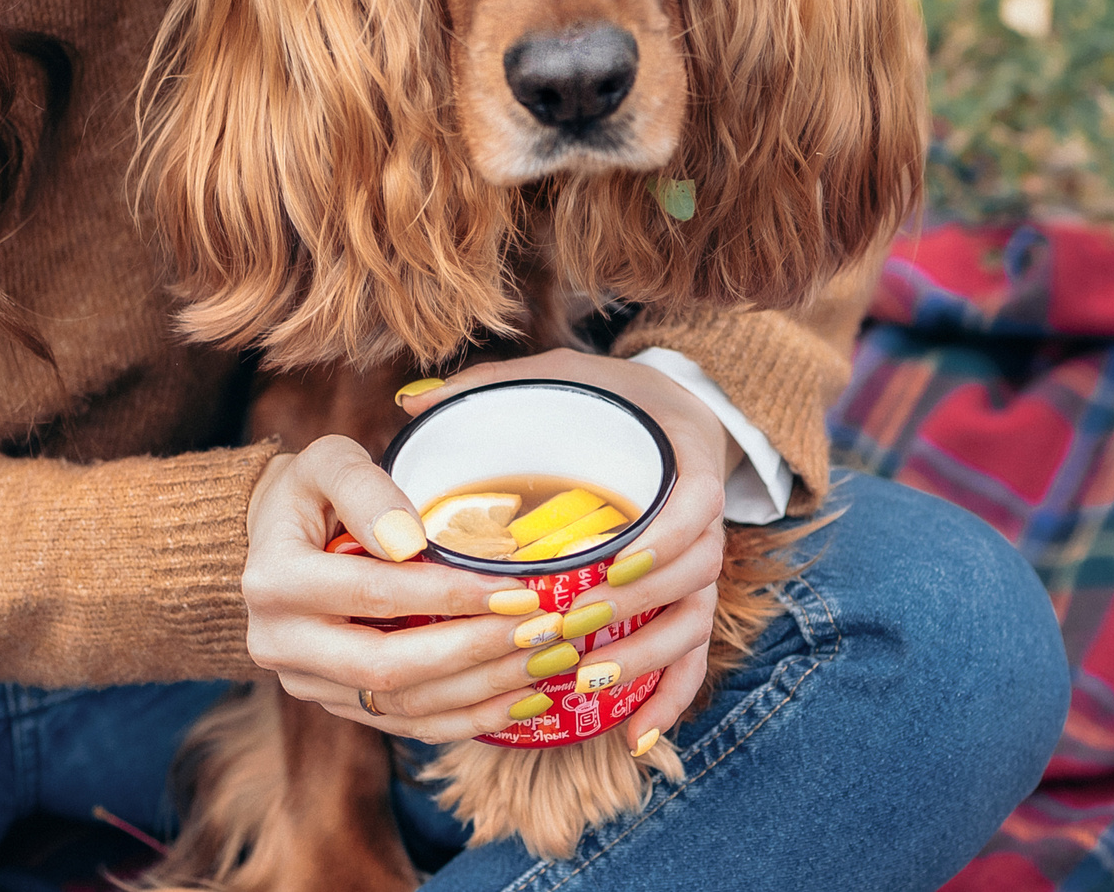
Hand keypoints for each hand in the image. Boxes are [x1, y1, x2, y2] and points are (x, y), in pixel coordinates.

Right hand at [242, 437, 573, 740]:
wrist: (276, 539)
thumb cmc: (312, 493)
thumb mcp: (327, 463)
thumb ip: (364, 489)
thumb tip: (409, 542)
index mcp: (275, 580)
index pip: (374, 593)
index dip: (448, 595)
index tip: (515, 588)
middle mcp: (280, 643)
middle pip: (386, 667)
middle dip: (472, 651)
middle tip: (538, 631)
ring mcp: (306, 681)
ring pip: (399, 706)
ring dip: (478, 690)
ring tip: (541, 662)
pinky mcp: (334, 703)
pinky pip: (402, 724)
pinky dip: (463, 719)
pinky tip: (517, 700)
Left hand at [382, 349, 738, 746]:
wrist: (669, 413)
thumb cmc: (608, 398)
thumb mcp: (560, 375)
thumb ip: (492, 385)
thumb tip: (409, 404)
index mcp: (684, 462)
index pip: (696, 508)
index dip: (662, 541)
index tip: (612, 564)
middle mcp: (704, 522)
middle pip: (693, 574)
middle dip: (635, 608)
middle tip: (571, 625)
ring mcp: (700, 568)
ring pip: (692, 623)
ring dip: (646, 658)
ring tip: (587, 680)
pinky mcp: (690, 602)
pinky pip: (692, 660)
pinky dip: (670, 701)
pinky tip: (633, 738)